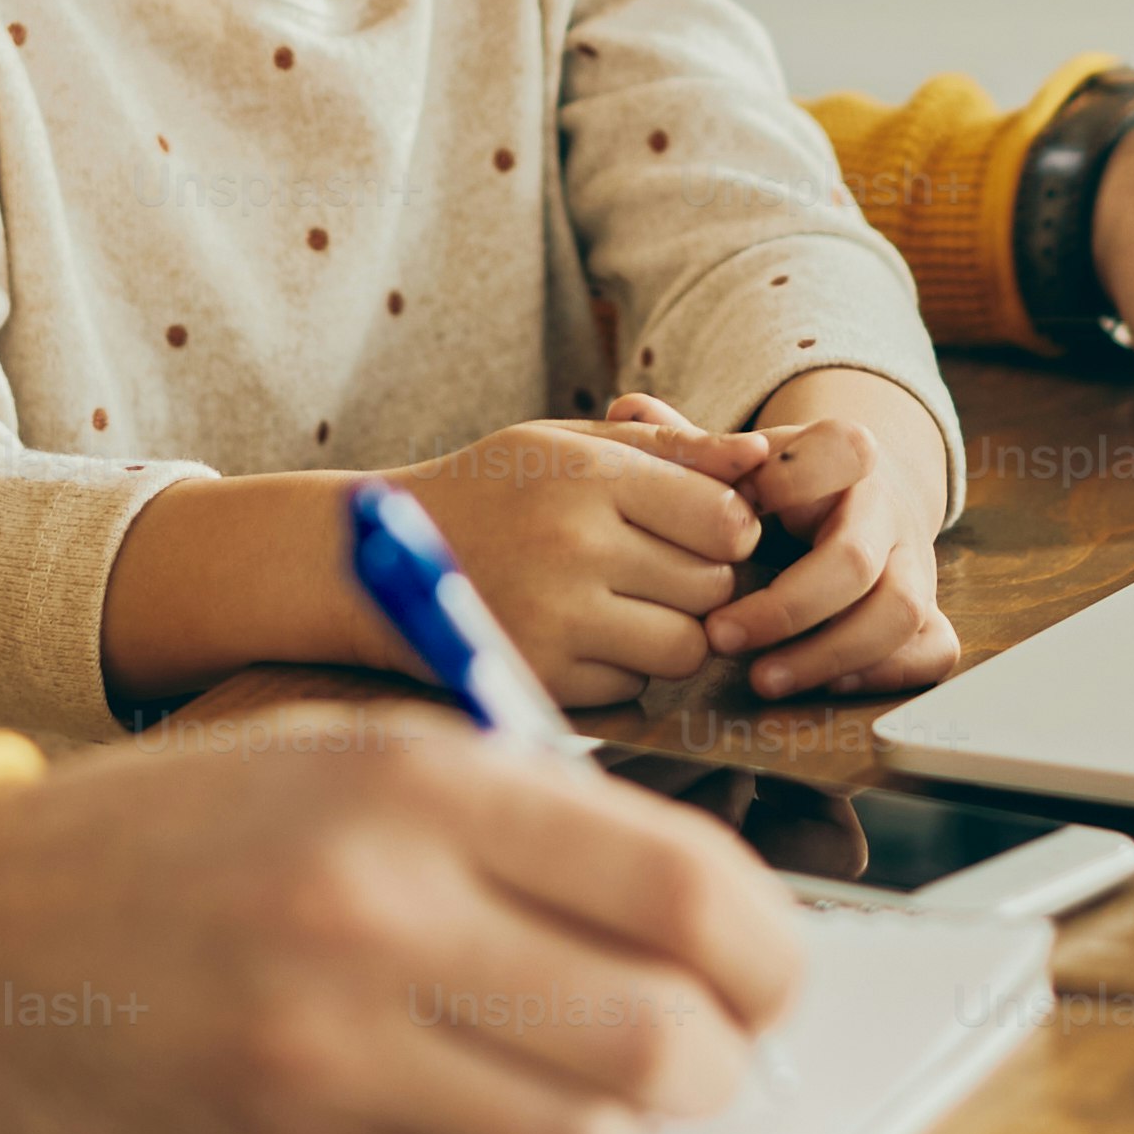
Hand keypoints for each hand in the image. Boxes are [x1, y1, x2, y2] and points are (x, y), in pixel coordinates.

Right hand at [0, 707, 805, 1133]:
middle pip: (667, 1029)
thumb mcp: (346, 753)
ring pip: (594, 1133)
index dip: (765, 949)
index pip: (684, 884)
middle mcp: (388, 906)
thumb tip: (687, 907)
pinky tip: (479, 1111)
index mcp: (421, 782)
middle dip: (719, 1056)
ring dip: (627, 1126)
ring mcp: (337, 1039)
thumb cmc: (176, 835)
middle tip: (704, 1049)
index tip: (764, 970)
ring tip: (598, 1090)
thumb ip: (512, 813)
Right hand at [383, 417, 765, 708]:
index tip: (698, 531)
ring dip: (670, 633)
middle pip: (712, 588)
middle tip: (655, 569)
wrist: (372, 563)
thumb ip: (669, 450)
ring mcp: (557, 619)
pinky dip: (623, 670)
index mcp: (589, 475)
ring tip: (626, 606)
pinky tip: (582, 636)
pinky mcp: (541, 677)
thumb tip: (761, 454)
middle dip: (700, 584)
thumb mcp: (565, 445)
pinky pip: (634, 688)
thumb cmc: (488, 491)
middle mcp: (576, 546)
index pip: (724, 520)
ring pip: (683, 648)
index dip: (726, 531)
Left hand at [619, 381, 960, 700]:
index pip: (840, 454)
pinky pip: (932, 649)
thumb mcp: (739, 460)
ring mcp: (914, 563)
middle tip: (717, 637)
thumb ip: (689, 446)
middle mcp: (887, 508)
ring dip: (827, 656)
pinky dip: (884, 675)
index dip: (788, 486)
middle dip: (785, 608)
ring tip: (762, 681)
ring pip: (900, 612)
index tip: (728, 527)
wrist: (849, 502)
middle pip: (855, 559)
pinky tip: (821, 689)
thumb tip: (626, 410)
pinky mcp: (927, 613)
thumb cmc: (775, 485)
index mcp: (844, 455)